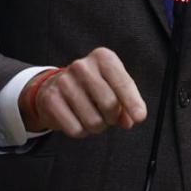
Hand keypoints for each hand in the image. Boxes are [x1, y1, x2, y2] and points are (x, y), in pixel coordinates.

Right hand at [23, 47, 147, 137]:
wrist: (54, 86)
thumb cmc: (90, 87)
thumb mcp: (112, 87)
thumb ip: (125, 103)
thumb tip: (130, 121)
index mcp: (103, 58)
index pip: (123, 82)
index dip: (132, 102)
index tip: (140, 117)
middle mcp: (83, 66)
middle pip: (109, 104)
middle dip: (112, 118)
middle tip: (108, 117)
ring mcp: (64, 81)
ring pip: (93, 120)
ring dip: (97, 127)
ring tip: (92, 118)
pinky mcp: (51, 98)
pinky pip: (76, 129)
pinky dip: (81, 132)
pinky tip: (78, 121)